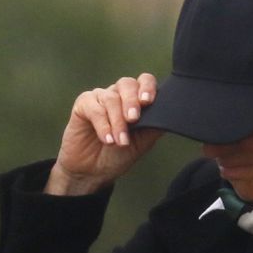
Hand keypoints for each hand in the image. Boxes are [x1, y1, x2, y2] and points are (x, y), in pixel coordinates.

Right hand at [47, 73, 164, 194]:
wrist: (94, 171)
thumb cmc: (119, 155)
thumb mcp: (142, 142)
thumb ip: (154, 126)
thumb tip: (169, 113)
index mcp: (135, 99)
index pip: (144, 81)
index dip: (147, 87)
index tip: (148, 101)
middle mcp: (118, 94)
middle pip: (127, 84)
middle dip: (131, 101)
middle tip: (133, 119)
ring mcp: (100, 97)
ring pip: (111, 98)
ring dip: (117, 121)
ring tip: (120, 141)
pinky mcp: (83, 105)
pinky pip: (94, 109)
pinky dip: (103, 125)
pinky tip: (107, 140)